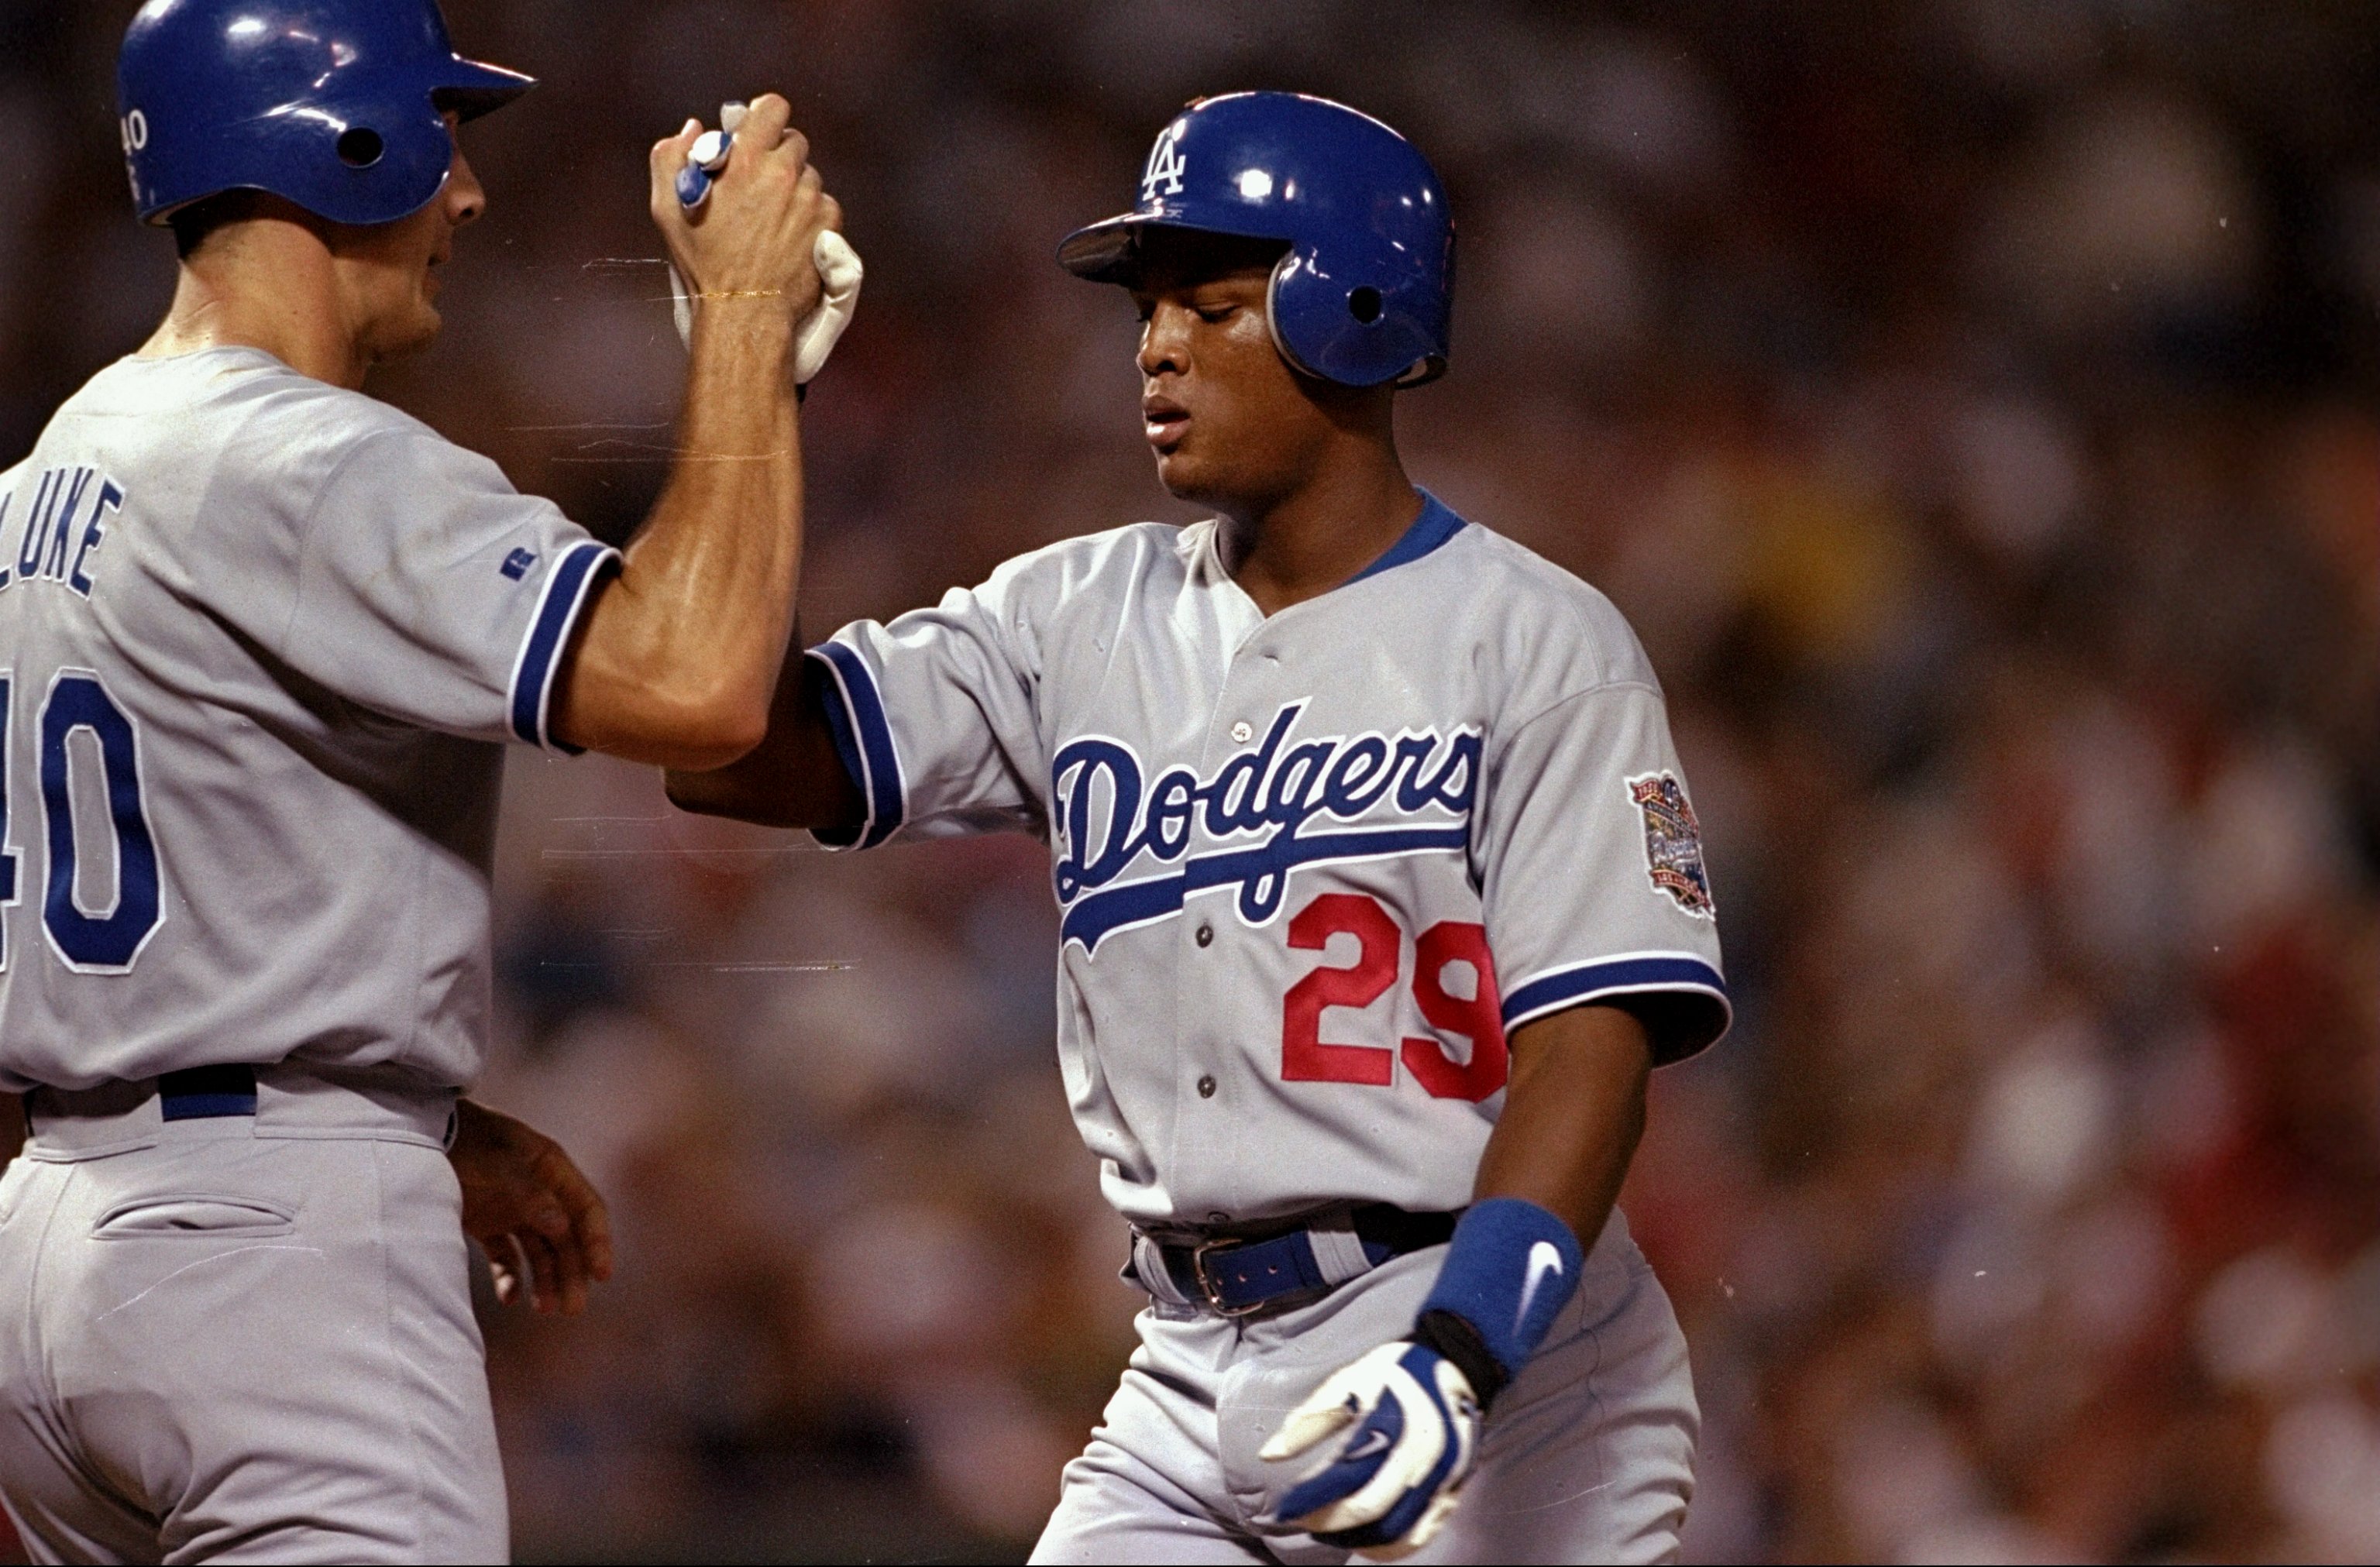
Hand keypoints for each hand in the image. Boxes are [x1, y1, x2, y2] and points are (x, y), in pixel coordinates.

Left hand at [449, 1099, 614, 1315]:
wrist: (419, 1133)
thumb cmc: (467, 1139)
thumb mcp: (500, 1161)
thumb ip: (530, 1193)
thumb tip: (561, 1228)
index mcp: (553, 1170)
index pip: (586, 1211)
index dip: (598, 1242)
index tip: (602, 1275)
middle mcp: (540, 1192)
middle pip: (566, 1239)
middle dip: (571, 1273)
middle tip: (572, 1308)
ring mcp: (513, 1209)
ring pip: (540, 1252)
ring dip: (545, 1280)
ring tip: (544, 1309)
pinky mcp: (486, 1224)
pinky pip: (506, 1257)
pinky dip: (510, 1278)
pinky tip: (510, 1297)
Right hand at [648, 92, 841, 322]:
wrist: (744, 311)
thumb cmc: (703, 262)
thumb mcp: (667, 206)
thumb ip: (671, 155)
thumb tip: (694, 128)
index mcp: (744, 159)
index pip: (773, 109)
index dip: (765, 117)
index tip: (757, 132)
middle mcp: (783, 174)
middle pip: (794, 143)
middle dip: (777, 157)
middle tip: (760, 184)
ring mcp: (810, 200)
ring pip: (810, 177)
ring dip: (794, 189)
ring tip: (772, 219)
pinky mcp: (829, 226)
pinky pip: (825, 206)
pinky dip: (811, 216)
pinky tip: (790, 237)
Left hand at [1262, 1340, 1481, 1558]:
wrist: (1456, 1367)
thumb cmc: (1395, 1372)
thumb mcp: (1349, 1381)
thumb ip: (1310, 1420)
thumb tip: (1268, 1455)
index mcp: (1393, 1422)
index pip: (1343, 1476)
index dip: (1309, 1499)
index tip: (1283, 1510)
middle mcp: (1422, 1455)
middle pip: (1369, 1508)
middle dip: (1328, 1522)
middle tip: (1303, 1519)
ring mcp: (1442, 1478)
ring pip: (1395, 1531)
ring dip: (1356, 1540)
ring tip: (1329, 1531)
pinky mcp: (1453, 1492)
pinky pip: (1420, 1535)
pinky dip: (1389, 1548)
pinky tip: (1365, 1542)